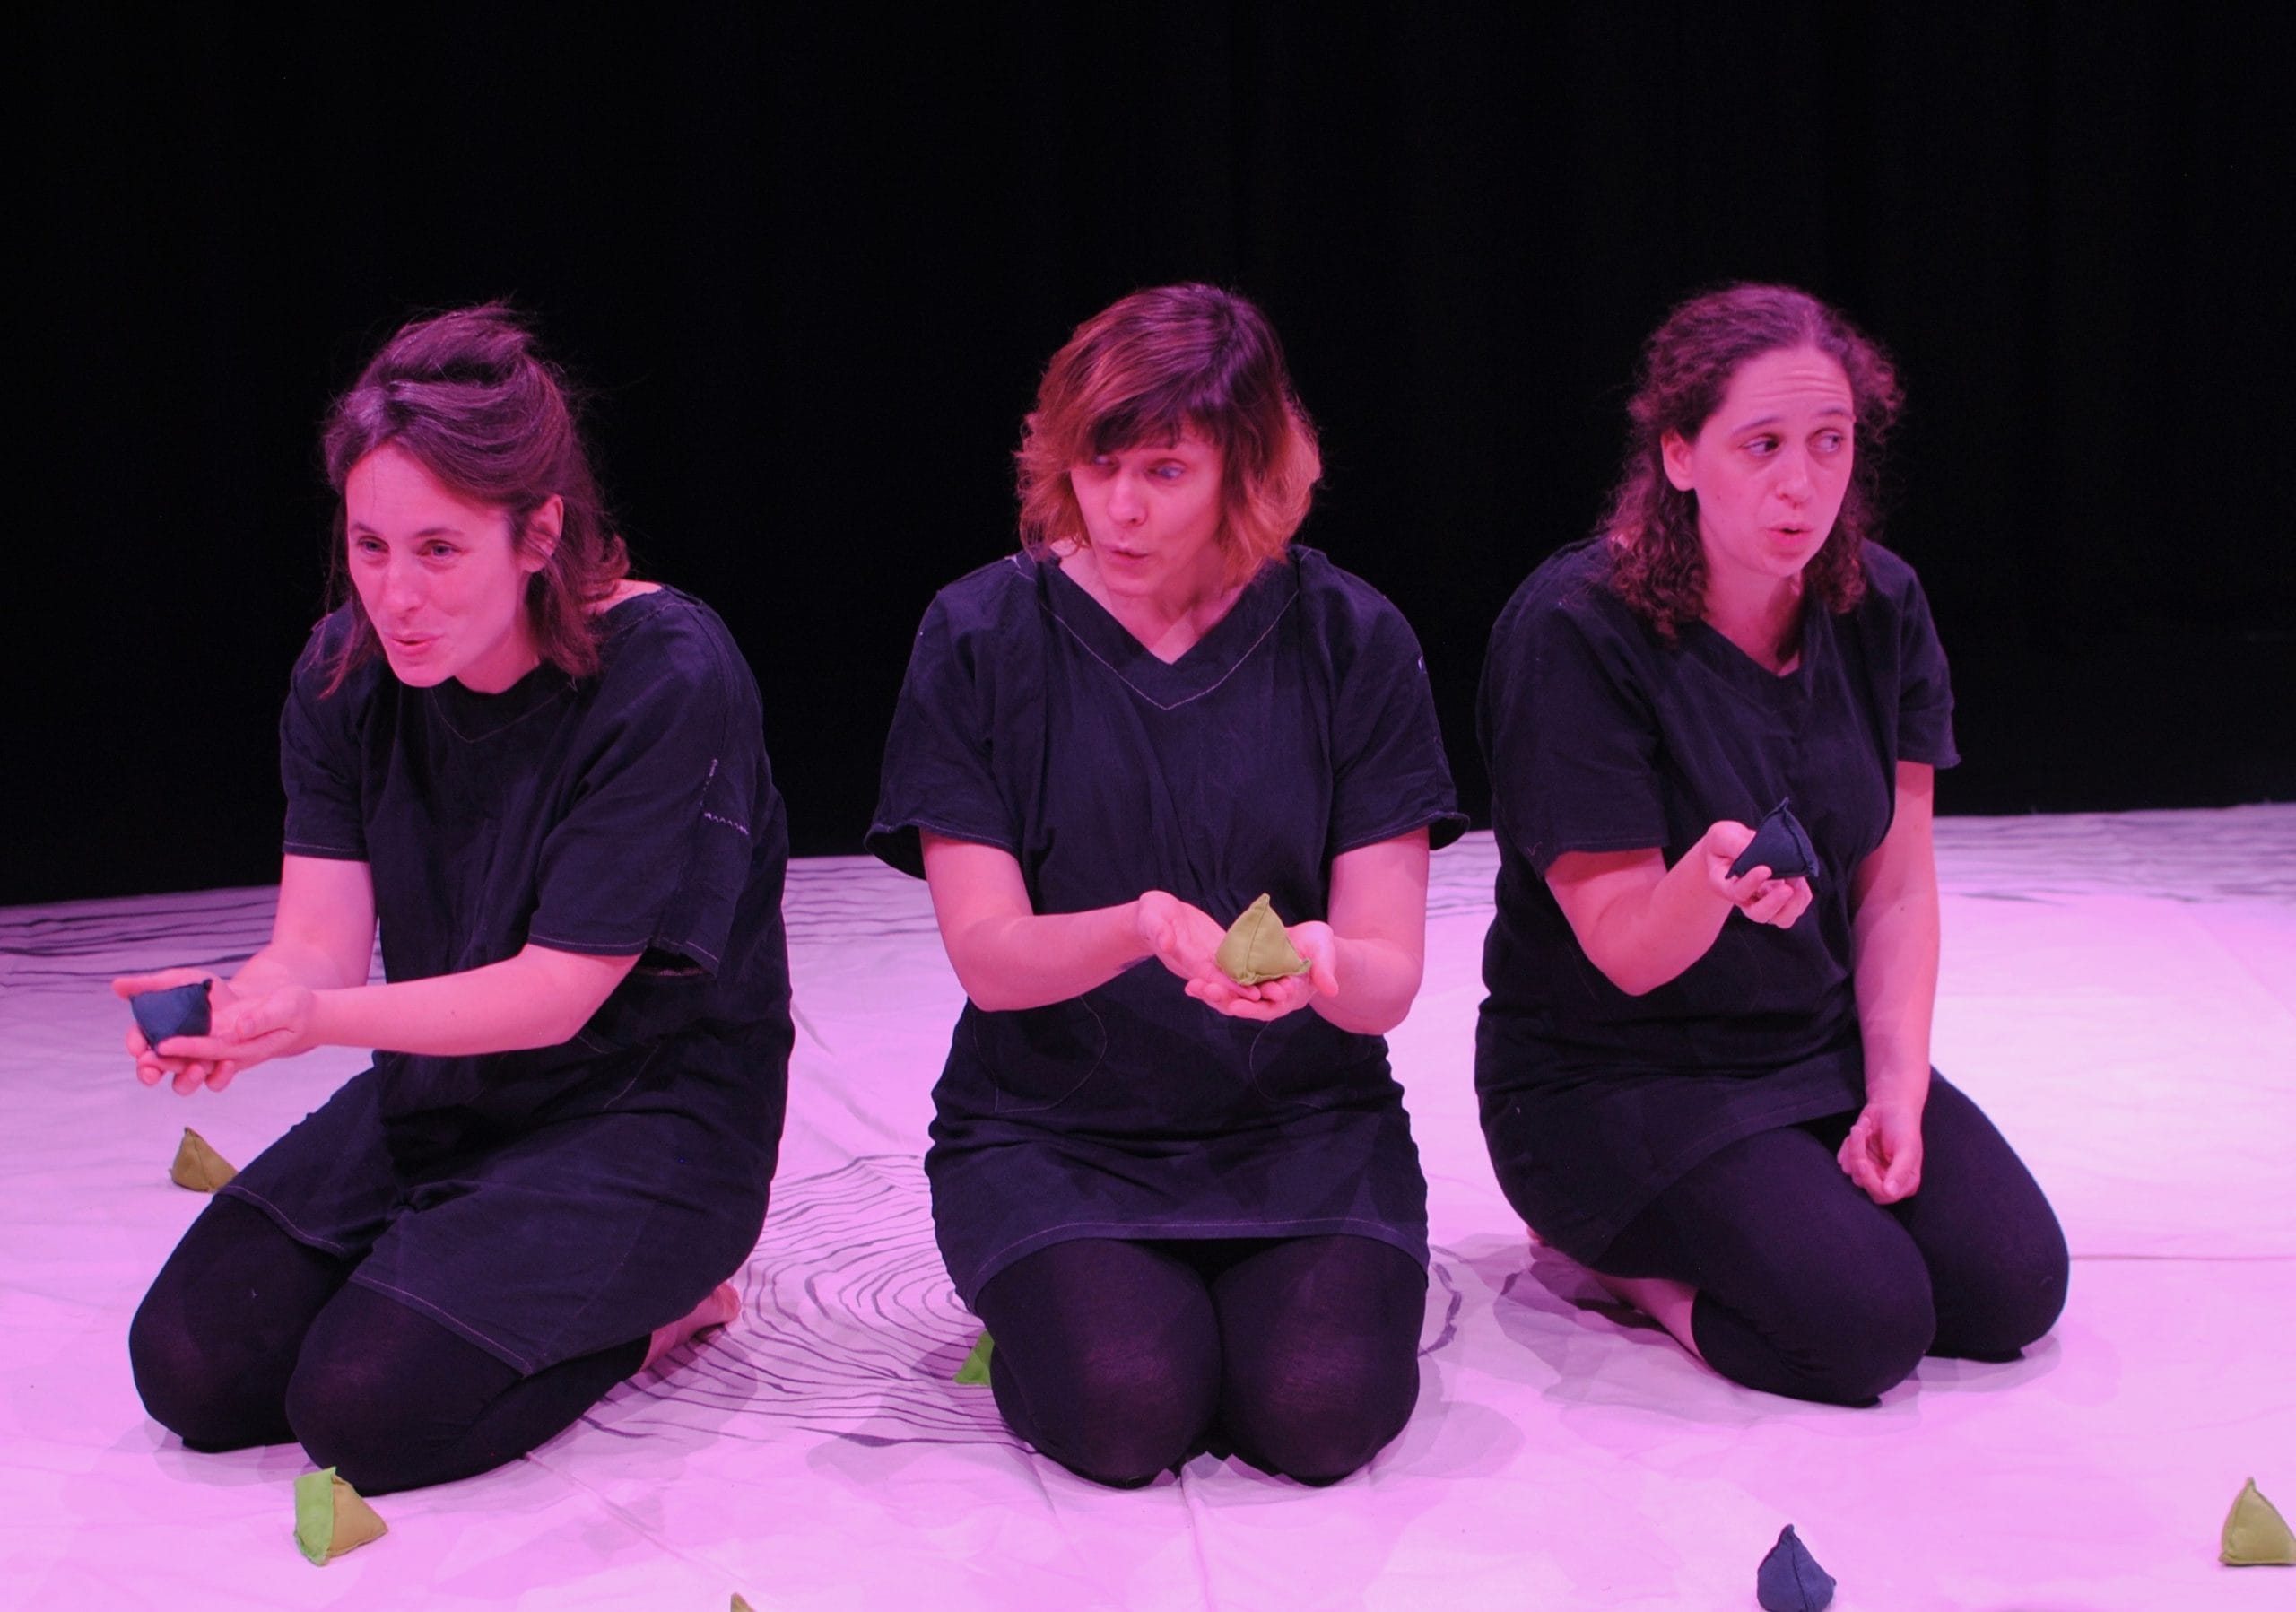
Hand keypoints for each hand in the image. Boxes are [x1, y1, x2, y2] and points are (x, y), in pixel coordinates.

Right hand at [114, 969, 238, 1094]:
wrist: (237, 995)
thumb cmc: (199, 989)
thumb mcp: (176, 981)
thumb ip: (147, 985)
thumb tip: (116, 985)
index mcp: (154, 1034)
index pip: (138, 1043)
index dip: (135, 1046)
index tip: (138, 1048)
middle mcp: (171, 1055)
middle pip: (153, 1071)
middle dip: (150, 1073)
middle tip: (151, 1072)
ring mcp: (194, 1064)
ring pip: (183, 1084)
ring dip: (186, 1079)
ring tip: (195, 1067)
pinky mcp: (218, 1069)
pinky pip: (215, 1082)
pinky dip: (219, 1077)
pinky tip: (227, 1064)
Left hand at [156, 983, 321, 1090]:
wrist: (299, 1012)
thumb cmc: (295, 1010)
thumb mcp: (286, 1008)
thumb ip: (264, 1019)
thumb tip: (238, 1028)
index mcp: (244, 1048)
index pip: (211, 1050)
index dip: (187, 1048)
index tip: (163, 1044)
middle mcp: (228, 1052)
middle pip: (194, 1064)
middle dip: (168, 1065)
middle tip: (144, 1059)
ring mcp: (221, 1047)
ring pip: (188, 1060)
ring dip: (167, 1061)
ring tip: (144, 1055)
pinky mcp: (217, 1038)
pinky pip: (191, 1047)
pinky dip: (173, 1046)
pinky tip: (156, 1037)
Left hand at [1193, 920, 1337, 1021]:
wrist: (1312, 942)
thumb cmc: (1322, 949)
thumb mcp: (1325, 956)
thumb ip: (1325, 972)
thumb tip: (1331, 990)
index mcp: (1287, 998)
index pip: (1268, 1008)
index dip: (1253, 1008)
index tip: (1236, 1008)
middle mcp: (1267, 996)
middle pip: (1243, 1003)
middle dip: (1223, 999)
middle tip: (1204, 991)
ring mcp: (1255, 984)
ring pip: (1230, 993)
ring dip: (1212, 992)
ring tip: (1193, 987)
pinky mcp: (1245, 969)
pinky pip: (1226, 976)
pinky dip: (1212, 977)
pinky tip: (1193, 974)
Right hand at [1698, 820, 1813, 929]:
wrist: (1731, 848)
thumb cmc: (1723, 843)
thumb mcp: (1722, 835)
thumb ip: (1734, 843)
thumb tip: (1752, 847)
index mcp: (1725, 885)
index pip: (1738, 893)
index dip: (1752, 883)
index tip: (1765, 869)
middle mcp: (1745, 899)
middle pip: (1759, 914)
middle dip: (1775, 903)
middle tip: (1787, 888)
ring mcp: (1764, 900)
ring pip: (1781, 918)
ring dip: (1793, 903)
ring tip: (1797, 879)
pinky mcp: (1781, 898)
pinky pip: (1796, 907)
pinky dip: (1803, 895)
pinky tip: (1800, 875)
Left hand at [1838, 1097, 1924, 1202]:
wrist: (1890, 1105)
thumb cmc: (1904, 1126)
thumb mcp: (1907, 1148)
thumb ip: (1900, 1171)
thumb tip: (1890, 1192)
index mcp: (1905, 1182)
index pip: (1883, 1195)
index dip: (1870, 1181)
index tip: (1862, 1163)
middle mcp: (1886, 1180)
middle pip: (1862, 1181)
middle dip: (1858, 1156)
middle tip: (1859, 1132)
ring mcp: (1870, 1171)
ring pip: (1850, 1168)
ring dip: (1854, 1144)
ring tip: (1866, 1126)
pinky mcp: (1855, 1161)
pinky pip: (1842, 1159)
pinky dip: (1849, 1143)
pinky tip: (1862, 1130)